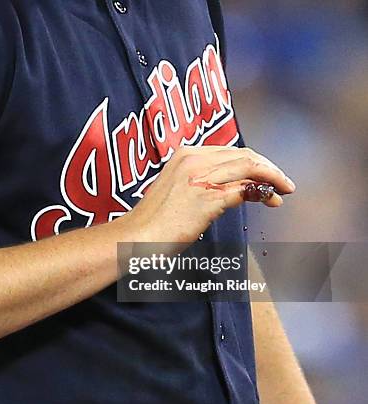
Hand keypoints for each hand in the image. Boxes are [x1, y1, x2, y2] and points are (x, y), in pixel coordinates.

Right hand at [121, 146, 295, 243]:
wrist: (136, 236)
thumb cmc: (152, 221)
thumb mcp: (174, 190)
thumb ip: (196, 182)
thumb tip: (222, 190)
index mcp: (184, 155)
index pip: (228, 151)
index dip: (251, 161)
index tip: (262, 173)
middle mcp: (194, 160)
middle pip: (243, 154)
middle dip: (267, 166)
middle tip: (281, 181)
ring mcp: (202, 177)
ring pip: (250, 166)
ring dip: (272, 176)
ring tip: (284, 189)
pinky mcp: (209, 197)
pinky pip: (246, 188)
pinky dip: (264, 192)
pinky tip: (271, 200)